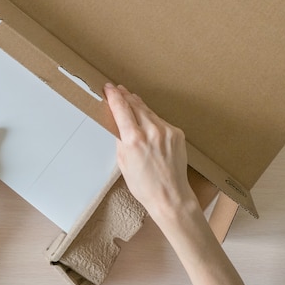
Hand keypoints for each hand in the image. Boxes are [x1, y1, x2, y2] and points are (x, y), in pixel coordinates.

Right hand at [104, 83, 197, 221]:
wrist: (170, 195)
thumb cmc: (144, 184)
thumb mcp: (123, 162)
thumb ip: (121, 139)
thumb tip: (118, 124)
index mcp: (134, 140)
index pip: (121, 109)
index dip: (113, 96)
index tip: (108, 88)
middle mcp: (151, 131)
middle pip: (135, 105)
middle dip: (124, 96)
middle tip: (117, 89)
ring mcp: (167, 131)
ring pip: (148, 111)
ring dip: (137, 104)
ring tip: (129, 98)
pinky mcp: (177, 133)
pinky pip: (160, 120)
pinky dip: (151, 118)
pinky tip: (146, 118)